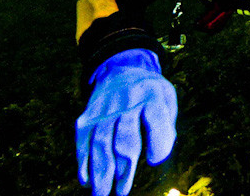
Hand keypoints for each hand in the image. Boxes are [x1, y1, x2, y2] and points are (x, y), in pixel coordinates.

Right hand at [76, 49, 177, 195]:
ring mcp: (104, 109)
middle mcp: (126, 101)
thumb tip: (156, 157)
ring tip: (102, 193)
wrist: (121, 66)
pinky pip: (83, 141)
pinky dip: (83, 162)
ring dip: (101, 172)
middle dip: (123, 168)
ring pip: (101, 143)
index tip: (155, 160)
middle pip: (124, 138)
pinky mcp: (87, 116)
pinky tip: (86, 180)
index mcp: (151, 95)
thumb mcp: (167, 97)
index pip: (155, 119)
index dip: (157, 142)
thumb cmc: (150, 90)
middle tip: (122, 192)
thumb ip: (166, 125)